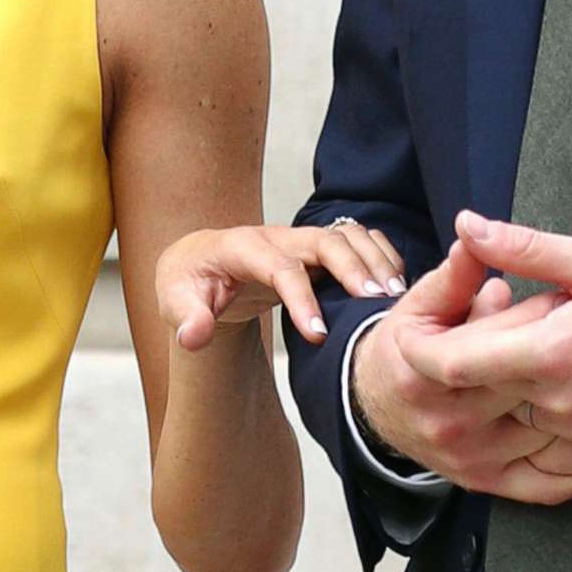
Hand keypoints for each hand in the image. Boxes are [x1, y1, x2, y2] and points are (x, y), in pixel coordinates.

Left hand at [157, 221, 409, 350]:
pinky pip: (356, 241)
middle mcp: (277, 236)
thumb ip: (185, 318)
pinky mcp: (316, 248)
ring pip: (346, 235)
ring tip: (396, 295)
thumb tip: (194, 336)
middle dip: (353, 267)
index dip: (301, 297)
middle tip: (377, 303)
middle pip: (324, 240)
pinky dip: (380, 256)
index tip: (318, 334)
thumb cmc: (189, 283)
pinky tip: (396, 285)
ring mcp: (300, 239)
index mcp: (241, 247)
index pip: (278, 266)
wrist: (200, 262)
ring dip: (374, 260)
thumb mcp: (174, 300)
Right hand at [352, 235, 571, 504]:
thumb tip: (475, 234)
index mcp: (427, 373)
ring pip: (543, 428)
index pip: (494, 342)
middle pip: (525, 383)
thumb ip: (455, 275)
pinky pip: (548, 484)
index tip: (564, 294)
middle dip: (561, 350)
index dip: (535, 315)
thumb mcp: (422, 302)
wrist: (380, 405)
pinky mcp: (491, 484)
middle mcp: (450, 424)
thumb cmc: (409, 345)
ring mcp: (473, 460)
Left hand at [402, 210, 571, 477]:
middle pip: (476, 404)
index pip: (459, 365)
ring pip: (509, 437)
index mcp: (552, 353)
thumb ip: (524, 247)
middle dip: (451, 380)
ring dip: (490, 412)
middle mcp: (561, 405)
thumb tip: (468, 225)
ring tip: (487, 381)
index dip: (424, 352)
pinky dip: (528, 445)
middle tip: (442, 353)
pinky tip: (527, 418)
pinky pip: (548, 467)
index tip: (411, 339)